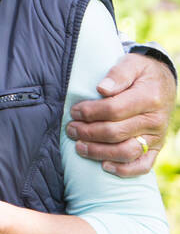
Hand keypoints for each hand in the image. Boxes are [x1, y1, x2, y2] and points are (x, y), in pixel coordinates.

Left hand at [66, 53, 176, 176]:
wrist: (163, 83)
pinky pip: (142, 165)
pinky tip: (104, 166)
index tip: (74, 112)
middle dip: (88, 133)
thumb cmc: (141, 73)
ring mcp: (156, 137)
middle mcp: (155, 120)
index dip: (90, 112)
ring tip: (79, 147)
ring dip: (99, 152)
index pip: (114, 109)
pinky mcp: (155, 149)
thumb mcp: (131, 63)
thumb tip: (101, 88)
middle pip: (116, 132)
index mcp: (149, 97)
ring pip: (126, 152)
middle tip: (71, 129)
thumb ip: (117, 74)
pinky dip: (124, 170)